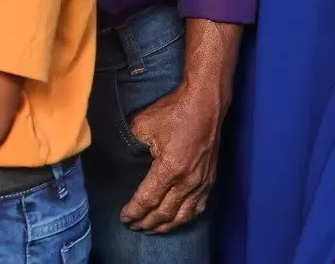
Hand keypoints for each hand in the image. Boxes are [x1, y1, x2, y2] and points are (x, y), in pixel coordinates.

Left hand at [120, 78, 223, 232]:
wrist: (205, 104)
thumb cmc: (174, 111)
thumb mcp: (142, 124)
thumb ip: (132, 145)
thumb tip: (125, 157)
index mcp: (170, 169)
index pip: (148, 199)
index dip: (135, 211)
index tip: (124, 218)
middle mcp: (188, 181)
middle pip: (165, 213)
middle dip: (147, 223)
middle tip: (133, 227)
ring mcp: (202, 182)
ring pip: (184, 215)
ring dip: (166, 226)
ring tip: (152, 230)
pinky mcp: (210, 179)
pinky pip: (199, 207)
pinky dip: (186, 218)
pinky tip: (177, 220)